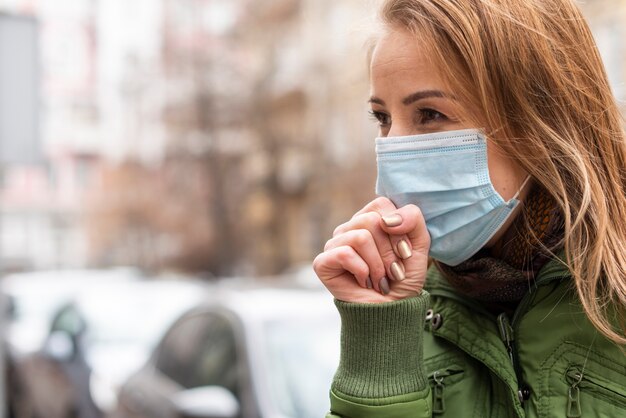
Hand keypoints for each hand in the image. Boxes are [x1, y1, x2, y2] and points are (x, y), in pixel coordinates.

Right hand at [313, 197, 430, 302]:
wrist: (392, 312)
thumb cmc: (403, 279)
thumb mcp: (419, 246)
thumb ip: (413, 220)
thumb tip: (386, 219)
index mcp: (369, 220)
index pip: (381, 204)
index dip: (399, 229)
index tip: (404, 253)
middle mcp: (349, 228)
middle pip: (372, 220)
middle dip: (390, 252)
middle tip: (392, 271)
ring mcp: (334, 244)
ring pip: (361, 237)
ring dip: (378, 265)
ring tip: (379, 279)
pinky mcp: (323, 262)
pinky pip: (346, 254)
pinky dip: (363, 272)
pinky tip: (364, 282)